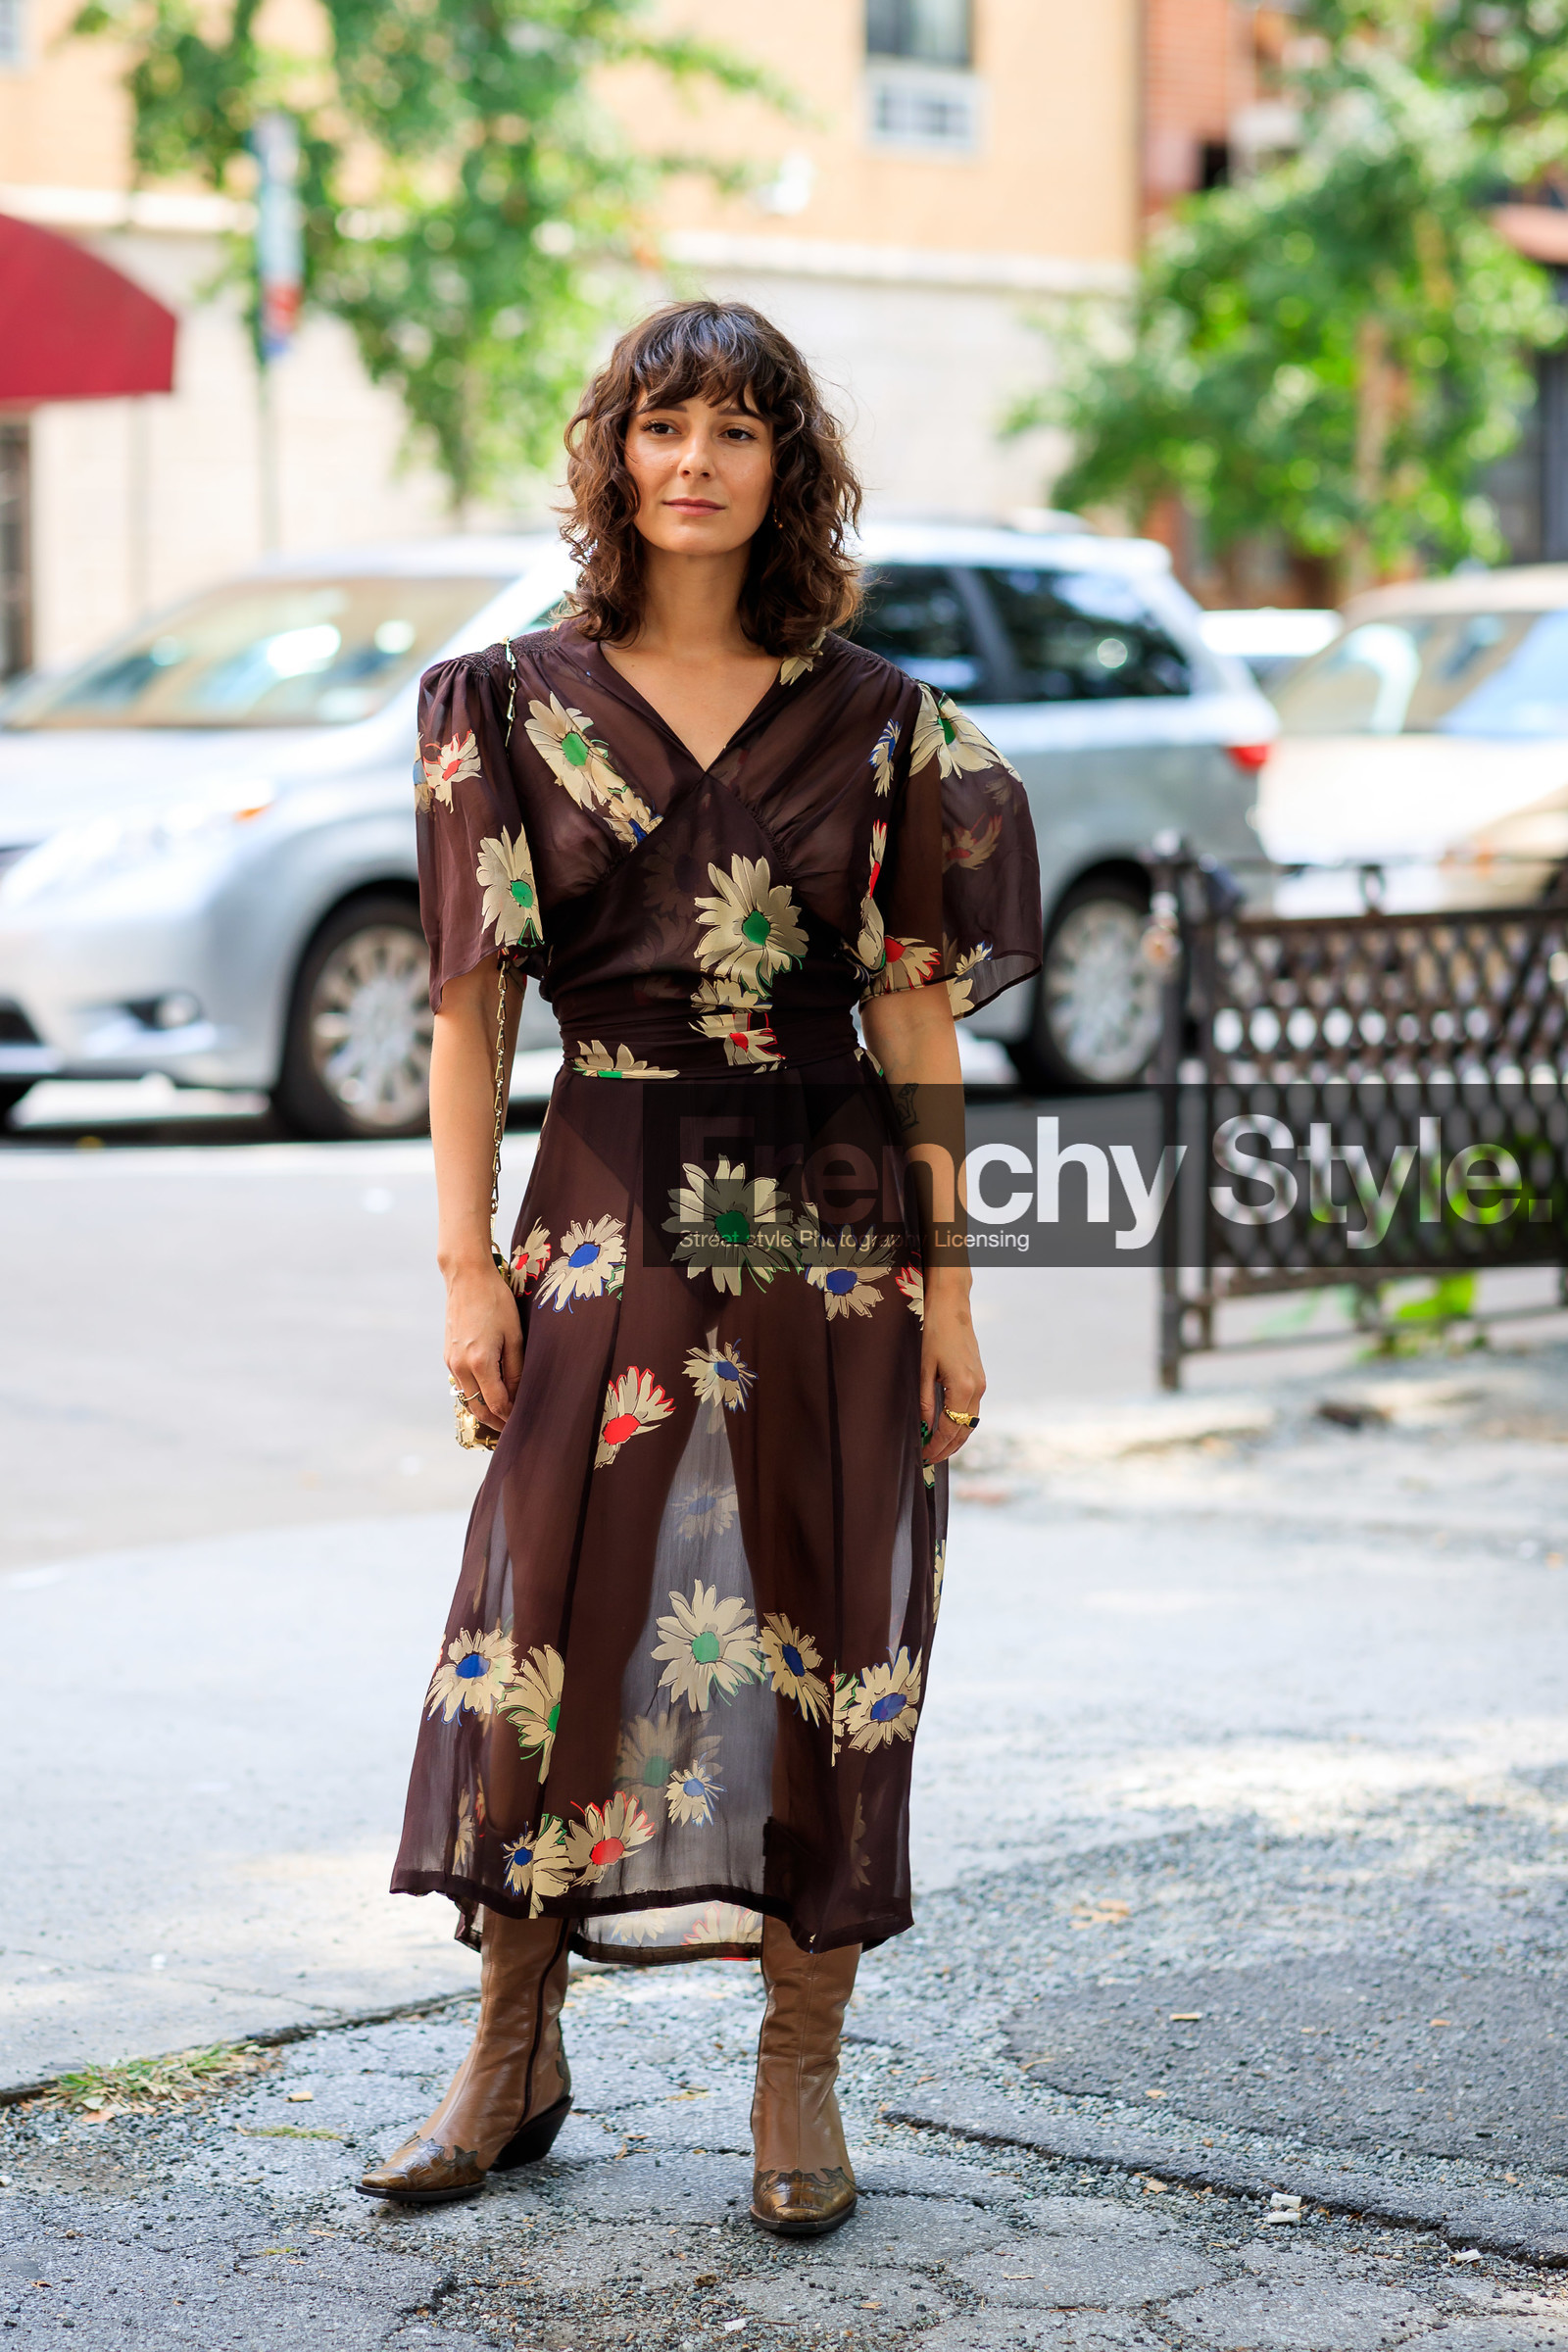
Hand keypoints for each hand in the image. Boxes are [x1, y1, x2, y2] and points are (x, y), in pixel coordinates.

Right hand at [444, 1261, 523, 1431]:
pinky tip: (492, 1392)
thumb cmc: (495, 1302)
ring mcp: (451, 1362)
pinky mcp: (448, 1355)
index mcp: (479, 1362)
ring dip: (485, 1409)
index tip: (524, 1424)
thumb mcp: (514, 1335)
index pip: (496, 1404)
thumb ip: (516, 1369)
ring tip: (505, 1415)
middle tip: (514, 1430)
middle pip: (478, 1408)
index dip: (510, 1418)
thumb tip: (519, 1396)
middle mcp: (460, 1366)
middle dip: (496, 1422)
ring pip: (468, 1397)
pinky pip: (462, 1383)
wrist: (466, 1278)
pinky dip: (476, 1393)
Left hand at [920, 1274, 984, 1466]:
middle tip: (928, 1461)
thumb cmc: (934, 1334)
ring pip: (970, 1424)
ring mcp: (981, 1386)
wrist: (953, 1310)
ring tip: (937, 1451)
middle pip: (963, 1432)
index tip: (922, 1456)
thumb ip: (926, 1400)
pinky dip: (960, 1426)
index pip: (948, 1429)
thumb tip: (924, 1427)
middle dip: (946, 1449)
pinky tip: (947, 1430)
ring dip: (955, 1440)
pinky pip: (972, 1412)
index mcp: (963, 1388)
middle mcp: (977, 1390)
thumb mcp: (923, 1368)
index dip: (934, 1446)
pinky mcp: (980, 1381)